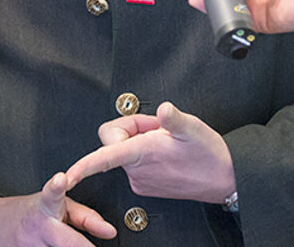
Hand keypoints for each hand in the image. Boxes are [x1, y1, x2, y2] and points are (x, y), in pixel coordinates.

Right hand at [0, 173, 115, 245]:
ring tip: (56, 241)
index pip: (52, 196)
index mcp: (46, 209)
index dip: (57, 188)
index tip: (60, 179)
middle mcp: (36, 230)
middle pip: (64, 242)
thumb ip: (86, 218)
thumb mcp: (59, 207)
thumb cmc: (32, 214)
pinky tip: (46, 246)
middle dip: (79, 246)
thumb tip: (111, 232)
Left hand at [64, 102, 234, 204]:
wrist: (226, 179)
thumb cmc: (210, 155)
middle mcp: (138, 169)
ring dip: (141, 140)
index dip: (83, 166)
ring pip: (124, 150)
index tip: (67, 175)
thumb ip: (174, 118)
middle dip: (133, 127)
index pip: (104, 157)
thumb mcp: (193, 128)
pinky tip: (166, 151)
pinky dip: (145, 152)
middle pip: (114, 140)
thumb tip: (164, 109)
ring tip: (167, 140)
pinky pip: (133, 161)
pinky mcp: (146, 185)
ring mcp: (141, 179)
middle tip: (158, 126)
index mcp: (143, 153)